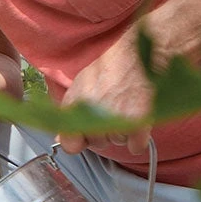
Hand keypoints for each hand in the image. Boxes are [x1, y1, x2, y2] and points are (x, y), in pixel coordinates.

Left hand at [58, 32, 153, 155]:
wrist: (140, 55)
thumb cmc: (112, 66)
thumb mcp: (82, 85)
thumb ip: (71, 113)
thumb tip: (60, 138)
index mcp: (74, 104)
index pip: (69, 143)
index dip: (80, 140)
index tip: (87, 134)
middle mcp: (91, 115)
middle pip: (97, 143)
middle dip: (105, 132)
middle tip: (115, 109)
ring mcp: (114, 121)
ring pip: (117, 142)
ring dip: (123, 131)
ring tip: (128, 106)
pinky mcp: (137, 125)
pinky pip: (136, 146)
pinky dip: (140, 138)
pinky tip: (140, 119)